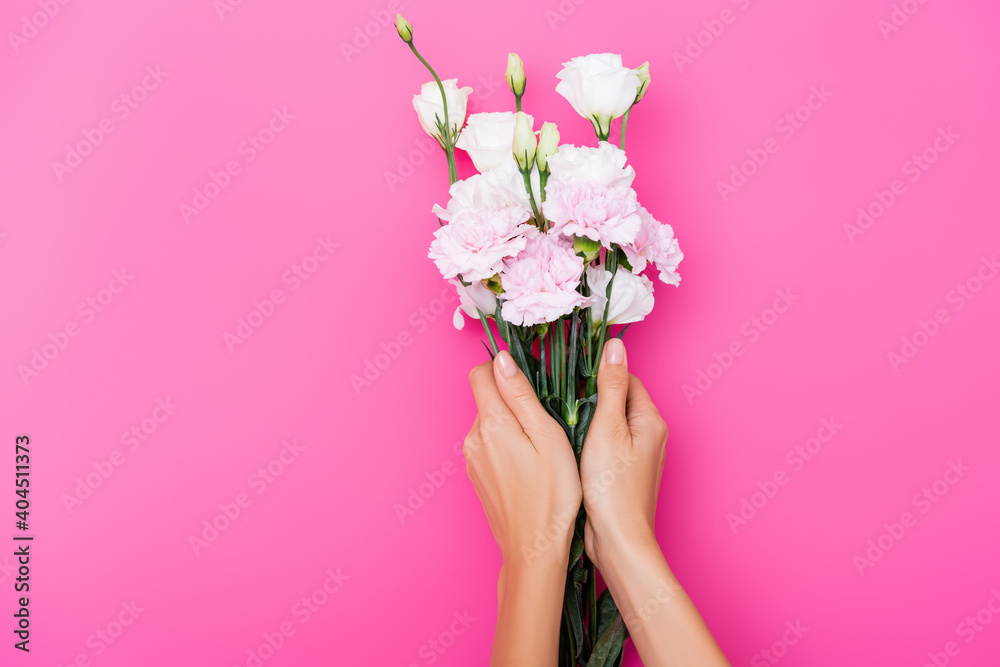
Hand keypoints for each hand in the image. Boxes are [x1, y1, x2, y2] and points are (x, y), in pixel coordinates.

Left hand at [465, 350, 582, 566]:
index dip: (505, 367)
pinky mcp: (478, 476)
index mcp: (491, 422)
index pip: (481, 373)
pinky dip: (508, 444)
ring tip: (543, 444)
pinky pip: (490, 446)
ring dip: (512, 422)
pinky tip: (532, 464)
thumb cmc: (552, 494)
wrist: (534, 548)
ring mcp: (474, 459)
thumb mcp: (547, 435)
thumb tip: (503, 359)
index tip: (531, 377)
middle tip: (547, 415)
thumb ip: (521, 395)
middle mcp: (474, 438)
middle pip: (486, 397)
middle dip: (512, 397)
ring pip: (490, 423)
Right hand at [580, 337, 667, 571]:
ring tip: (563, 423)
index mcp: (650, 419)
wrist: (618, 539)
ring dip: (588, 420)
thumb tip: (615, 346)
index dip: (599, 374)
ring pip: (611, 423)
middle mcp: (650, 434)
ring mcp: (639, 455)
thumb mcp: (606, 427)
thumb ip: (610, 386)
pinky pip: (607, 444)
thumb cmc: (612, 486)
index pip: (626, 379)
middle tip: (562, 399)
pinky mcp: (624, 472)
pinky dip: (589, 441)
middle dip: (591, 397)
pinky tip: (570, 447)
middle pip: (619, 400)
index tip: (571, 375)